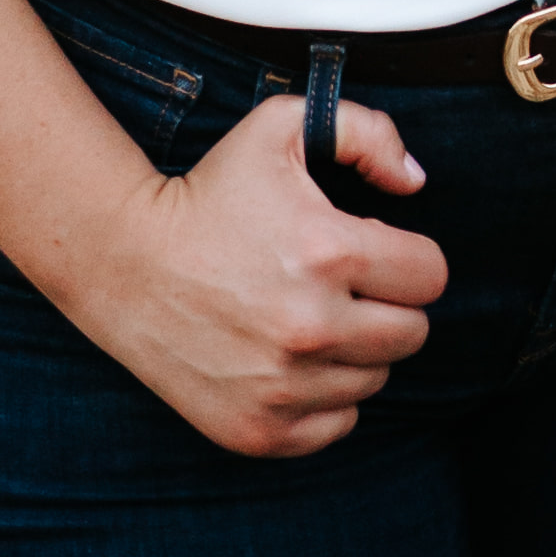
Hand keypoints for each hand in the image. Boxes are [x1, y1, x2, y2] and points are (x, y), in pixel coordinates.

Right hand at [70, 93, 445, 458]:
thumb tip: (415, 183)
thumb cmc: (210, 191)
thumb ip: (368, 133)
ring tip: (307, 317)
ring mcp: (283, 387)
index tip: (373, 251)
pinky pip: (337, 425)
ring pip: (375, 380)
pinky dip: (325, 397)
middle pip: (412, 334)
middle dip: (388, 305)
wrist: (124, 262)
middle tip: (343, 287)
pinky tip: (290, 360)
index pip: (431, 275)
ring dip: (355, 351)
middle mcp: (311, 327)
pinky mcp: (258, 430)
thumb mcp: (283, 126)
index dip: (408, 257)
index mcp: (329, 251)